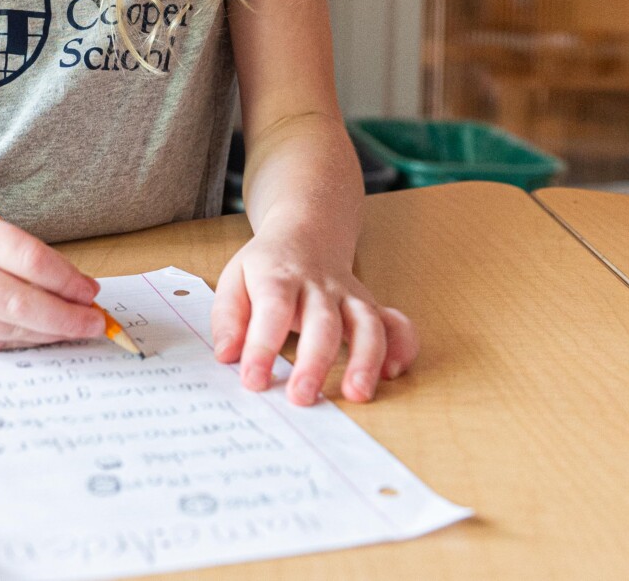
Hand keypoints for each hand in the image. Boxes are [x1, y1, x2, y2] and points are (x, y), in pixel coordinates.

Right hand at [0, 213, 106, 350]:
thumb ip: (26, 257)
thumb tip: (79, 291)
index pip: (29, 258)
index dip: (67, 279)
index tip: (92, 292)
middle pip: (21, 302)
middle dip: (66, 317)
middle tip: (96, 322)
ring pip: (10, 328)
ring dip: (50, 331)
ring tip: (74, 328)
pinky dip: (24, 341)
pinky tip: (42, 334)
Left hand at [211, 229, 418, 404]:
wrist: (307, 229)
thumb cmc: (267, 266)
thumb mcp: (235, 279)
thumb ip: (228, 318)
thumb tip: (226, 355)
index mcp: (278, 277)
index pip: (272, 311)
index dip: (262, 347)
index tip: (253, 380)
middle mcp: (319, 286)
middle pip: (323, 321)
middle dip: (315, 361)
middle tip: (302, 397)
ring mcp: (349, 296)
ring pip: (366, 323)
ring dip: (365, 359)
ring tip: (357, 394)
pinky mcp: (370, 307)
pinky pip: (396, 323)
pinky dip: (402, 346)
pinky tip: (394, 373)